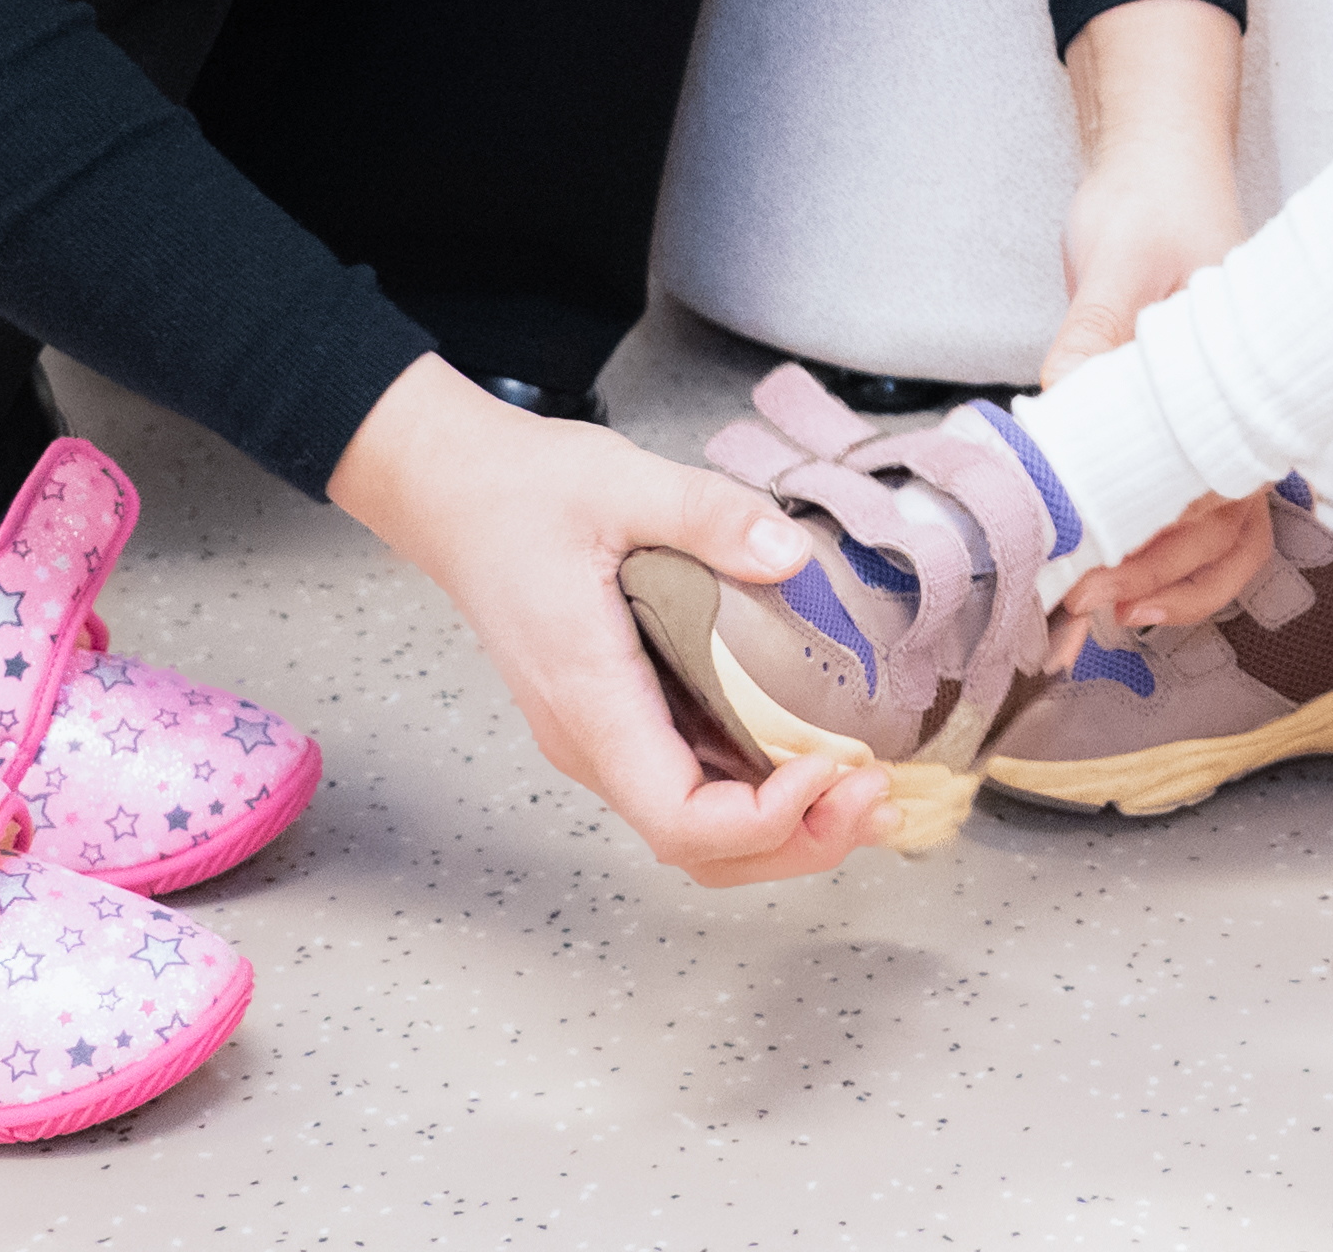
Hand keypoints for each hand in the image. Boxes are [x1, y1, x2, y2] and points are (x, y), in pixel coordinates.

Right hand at [325, 354, 888, 886]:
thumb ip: (708, 515)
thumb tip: (791, 555)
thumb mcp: (620, 481)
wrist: (455, 495)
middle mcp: (594, 740)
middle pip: (699, 849)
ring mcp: (605, 737)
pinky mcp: (621, 720)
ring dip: (786, 830)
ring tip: (864, 789)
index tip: (830, 767)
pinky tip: (817, 758)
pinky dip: (762, 794)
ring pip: (699, 832)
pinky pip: (694, 786)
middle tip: (878, 792)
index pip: (678, 819)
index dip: (763, 820)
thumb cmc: (522, 496)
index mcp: (591, 700)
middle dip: (796, 842)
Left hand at [1044, 0, 1274, 635]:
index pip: (1224, 495)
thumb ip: (1093, 333)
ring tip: (1091, 623)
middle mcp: (1239, 419)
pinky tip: (1104, 590)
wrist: (1152, 170)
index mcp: (1244, 387)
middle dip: (1159, 582)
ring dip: (1163, 589)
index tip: (1112, 579)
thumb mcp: (1117, 263)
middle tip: (1083, 608)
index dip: (1172, 550)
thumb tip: (1063, 406)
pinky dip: (1151, 561)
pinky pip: (1178, 513)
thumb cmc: (1155, 208)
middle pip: (1224, 533)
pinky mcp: (1168, 431)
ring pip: (1216, 540)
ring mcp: (1208, 430)